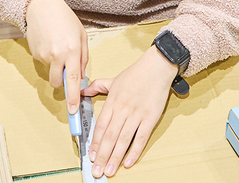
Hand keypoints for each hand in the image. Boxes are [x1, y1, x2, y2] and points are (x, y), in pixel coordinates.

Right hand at [25, 0, 87, 114]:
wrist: (40, 6)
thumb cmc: (64, 18)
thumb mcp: (81, 35)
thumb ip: (83, 57)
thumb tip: (81, 77)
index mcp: (72, 50)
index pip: (73, 80)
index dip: (73, 97)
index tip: (73, 110)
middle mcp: (57, 55)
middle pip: (58, 83)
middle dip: (62, 83)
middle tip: (66, 70)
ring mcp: (44, 56)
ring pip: (51, 73)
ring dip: (56, 67)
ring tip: (58, 48)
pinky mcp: (35, 54)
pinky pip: (44, 63)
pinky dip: (48, 58)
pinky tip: (50, 43)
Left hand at [82, 45, 176, 176]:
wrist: (156, 67)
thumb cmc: (136, 74)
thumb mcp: (113, 79)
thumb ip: (97, 86)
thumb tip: (82, 91)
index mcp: (113, 102)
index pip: (101, 126)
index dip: (95, 142)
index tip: (91, 155)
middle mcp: (123, 110)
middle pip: (110, 136)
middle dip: (102, 155)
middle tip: (97, 171)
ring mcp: (137, 115)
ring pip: (123, 139)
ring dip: (115, 157)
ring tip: (110, 170)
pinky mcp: (150, 118)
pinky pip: (141, 137)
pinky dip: (135, 151)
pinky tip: (128, 162)